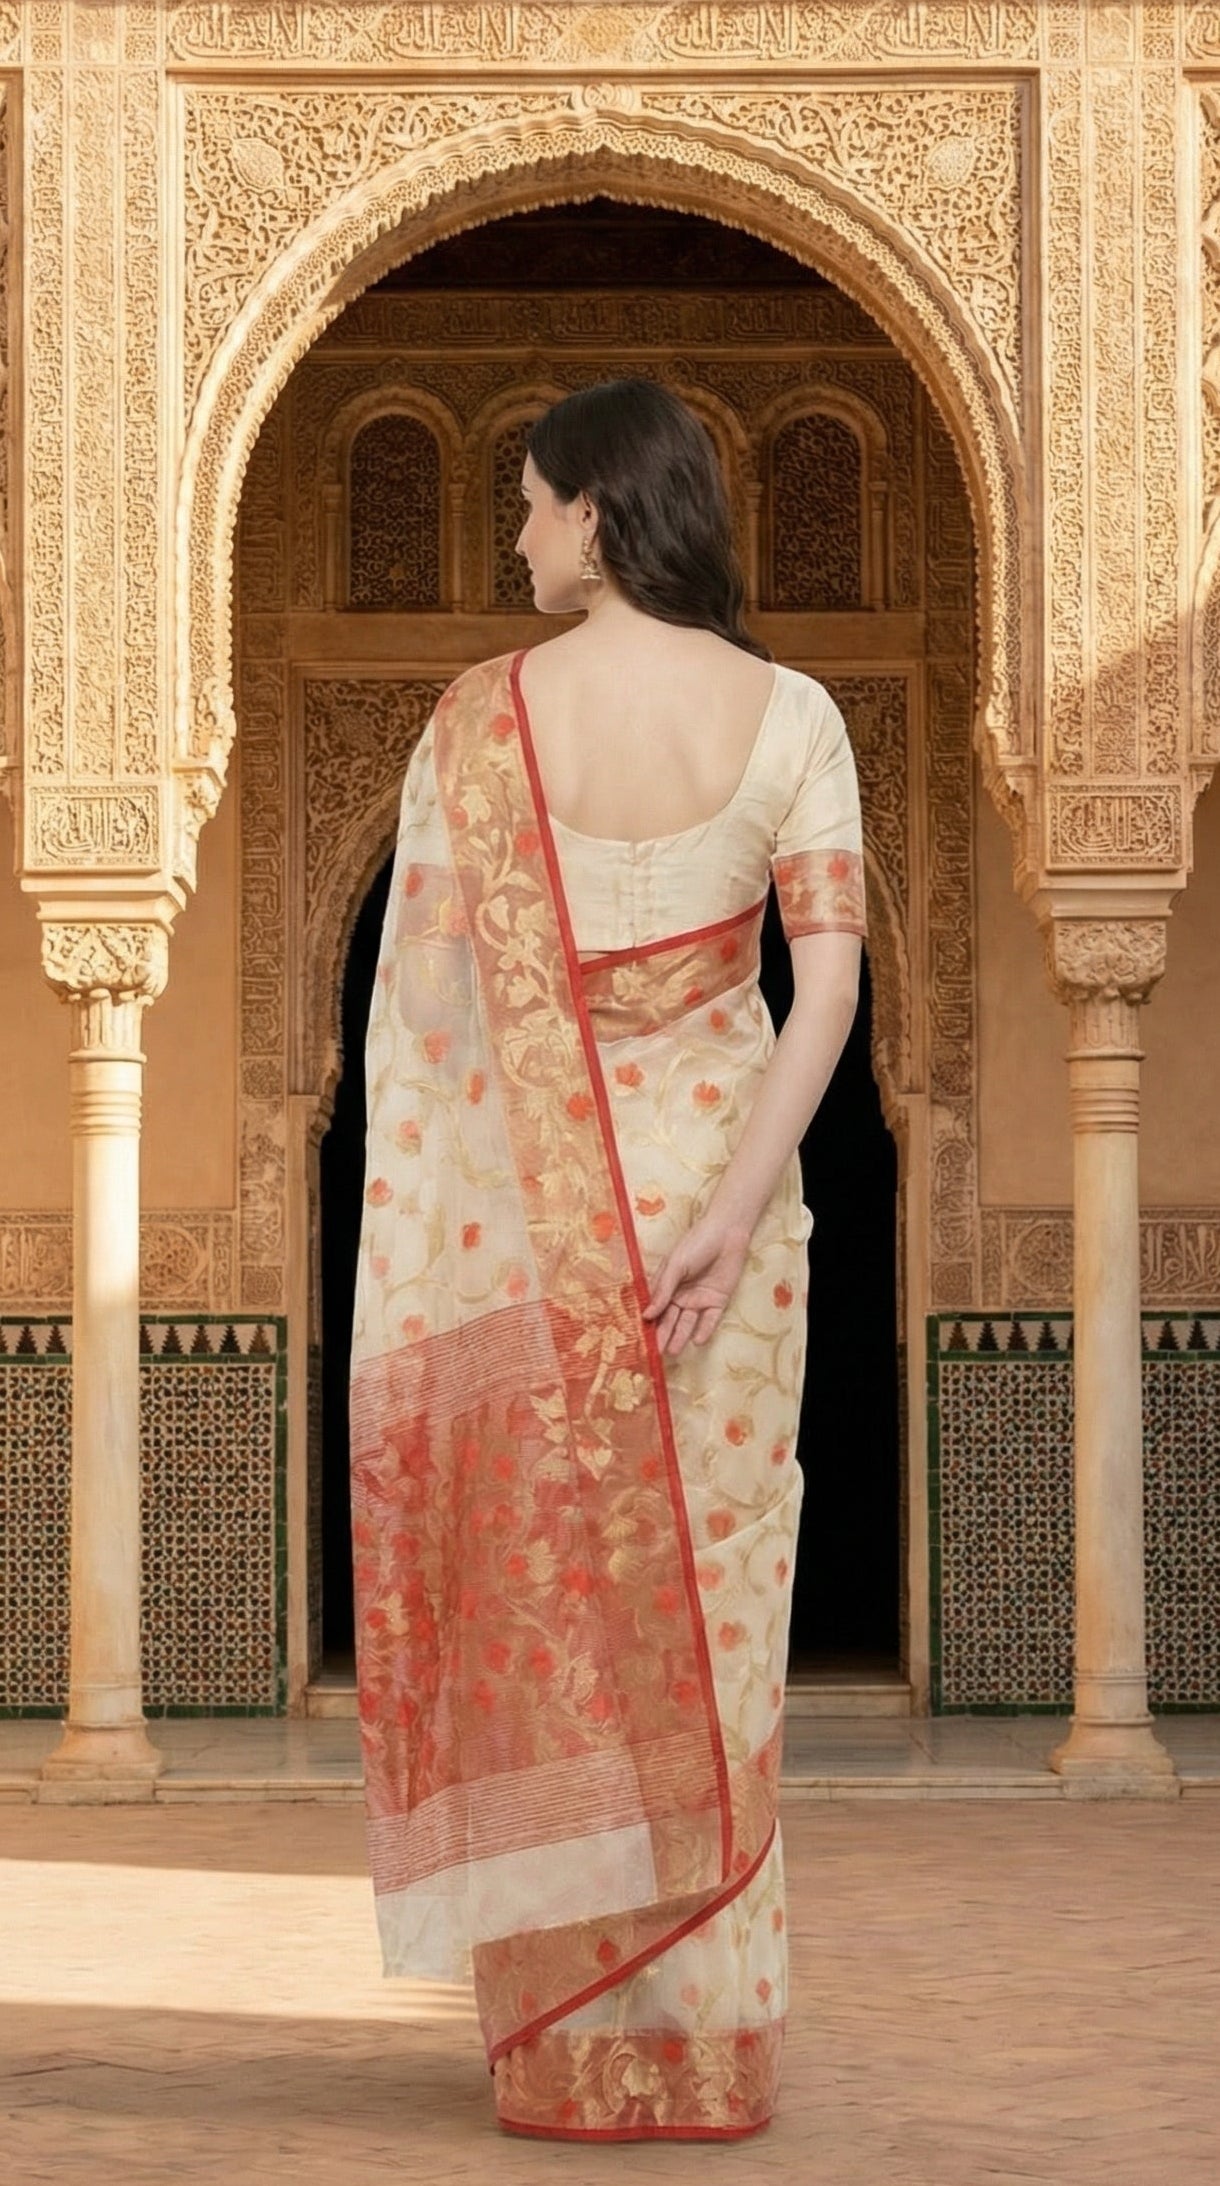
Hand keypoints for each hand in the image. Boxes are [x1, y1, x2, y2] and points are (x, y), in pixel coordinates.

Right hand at [642, 1213, 752, 1356]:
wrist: (727, 1233)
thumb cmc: (696, 1243)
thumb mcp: (676, 1265)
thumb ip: (663, 1290)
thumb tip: (647, 1315)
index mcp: (666, 1285)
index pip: (655, 1309)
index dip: (649, 1324)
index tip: (641, 1340)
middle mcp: (681, 1296)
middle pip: (670, 1320)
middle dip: (663, 1335)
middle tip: (657, 1353)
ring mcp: (699, 1300)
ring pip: (688, 1323)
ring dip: (680, 1337)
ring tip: (673, 1352)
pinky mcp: (718, 1302)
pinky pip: (710, 1320)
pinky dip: (704, 1330)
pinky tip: (697, 1341)